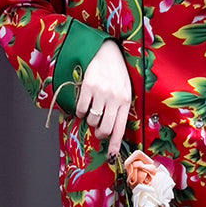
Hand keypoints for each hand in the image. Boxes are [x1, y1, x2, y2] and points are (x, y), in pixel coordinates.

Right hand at [75, 40, 131, 156]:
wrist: (106, 50)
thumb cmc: (116, 73)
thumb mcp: (124, 90)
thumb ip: (119, 109)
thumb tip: (111, 132)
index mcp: (126, 101)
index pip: (120, 128)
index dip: (115, 144)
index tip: (111, 156)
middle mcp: (115, 98)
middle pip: (105, 129)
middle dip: (99, 133)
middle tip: (97, 129)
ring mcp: (101, 92)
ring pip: (91, 120)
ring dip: (89, 120)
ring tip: (92, 109)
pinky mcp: (88, 86)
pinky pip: (81, 109)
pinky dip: (80, 111)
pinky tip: (84, 104)